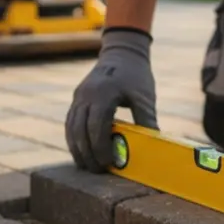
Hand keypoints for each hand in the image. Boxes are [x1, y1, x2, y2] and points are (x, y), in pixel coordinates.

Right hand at [66, 28, 159, 172]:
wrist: (122, 52)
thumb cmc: (136, 75)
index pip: (97, 126)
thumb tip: (153, 145)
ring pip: (71, 128)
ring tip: (87, 166)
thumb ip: (147, 120)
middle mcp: (86, 95)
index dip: (100, 147)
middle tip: (97, 170)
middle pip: (80, 130)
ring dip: (77, 149)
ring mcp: (79, 96)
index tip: (108, 163)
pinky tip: (82, 152)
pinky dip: (74, 139)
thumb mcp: (145, 97)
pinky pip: (70, 122)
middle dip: (87, 153)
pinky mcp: (77, 98)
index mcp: (103, 94)